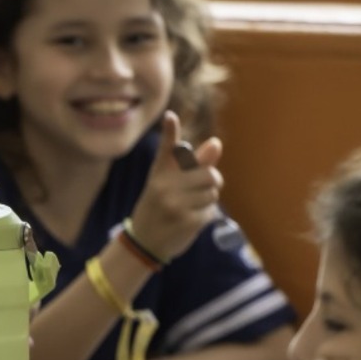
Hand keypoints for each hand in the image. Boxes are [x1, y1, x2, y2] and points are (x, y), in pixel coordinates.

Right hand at [127, 112, 224, 261]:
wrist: (144, 242)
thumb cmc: (159, 206)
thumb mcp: (169, 183)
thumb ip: (195, 163)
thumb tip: (216, 143)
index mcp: (159, 173)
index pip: (167, 149)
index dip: (170, 131)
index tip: (171, 117)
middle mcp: (165, 187)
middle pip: (209, 174)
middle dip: (211, 182)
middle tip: (198, 191)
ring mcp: (175, 204)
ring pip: (213, 193)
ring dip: (208, 200)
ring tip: (189, 208)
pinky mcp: (187, 220)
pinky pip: (211, 211)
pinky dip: (205, 216)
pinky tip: (189, 221)